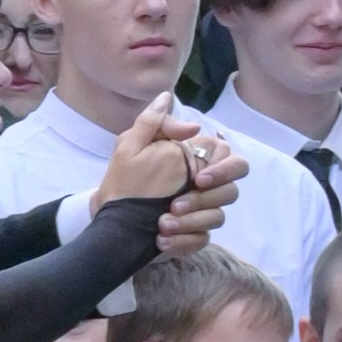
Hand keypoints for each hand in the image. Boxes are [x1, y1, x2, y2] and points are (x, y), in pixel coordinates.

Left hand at [89, 100, 248, 251]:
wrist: (109, 218)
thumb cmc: (122, 180)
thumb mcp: (130, 147)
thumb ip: (151, 123)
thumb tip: (167, 98)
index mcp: (196, 164)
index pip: (233, 161)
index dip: (223, 170)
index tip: (197, 179)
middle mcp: (204, 189)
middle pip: (231, 192)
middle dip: (206, 199)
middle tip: (176, 204)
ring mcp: (200, 214)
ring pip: (217, 218)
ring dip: (189, 221)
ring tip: (161, 223)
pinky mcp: (191, 237)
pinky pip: (201, 241)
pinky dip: (182, 242)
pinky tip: (161, 240)